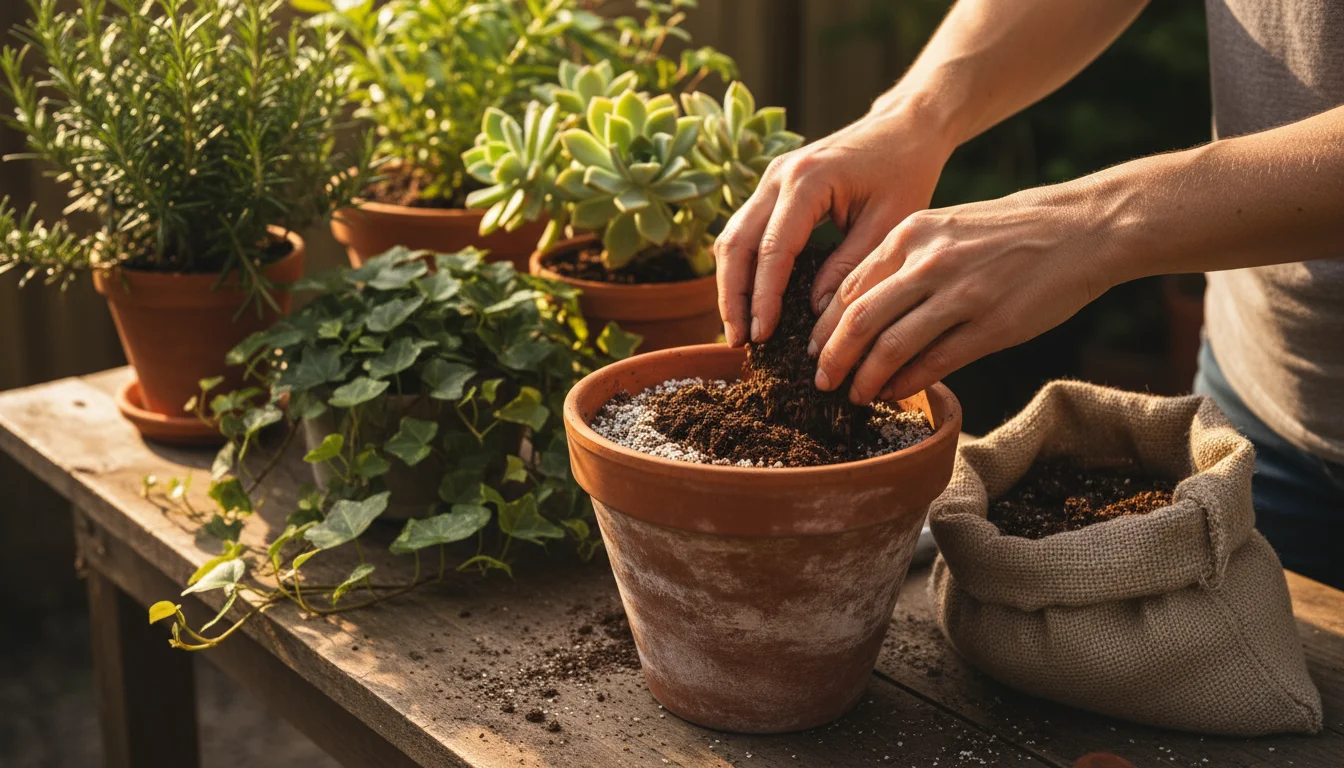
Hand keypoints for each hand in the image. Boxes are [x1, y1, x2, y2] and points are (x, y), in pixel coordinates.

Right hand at [713, 106, 953, 346]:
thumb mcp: (889, 224)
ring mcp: (769, 179)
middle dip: (733, 297)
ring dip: (731, 285)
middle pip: (735, 243)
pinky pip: (744, 231)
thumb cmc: (905, 172)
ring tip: (739, 329)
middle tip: (737, 341)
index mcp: (807, 180)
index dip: (763, 298)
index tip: (761, 336)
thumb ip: (850, 267)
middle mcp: (777, 175)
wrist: (904, 128)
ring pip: (731, 238)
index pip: (772, 249)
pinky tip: (749, 300)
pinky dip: (742, 268)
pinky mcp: (771, 188)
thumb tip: (816, 313)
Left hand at [808, 183, 1120, 404]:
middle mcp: (929, 262)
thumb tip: (861, 307)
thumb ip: (904, 260)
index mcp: (911, 233)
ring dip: (865, 379)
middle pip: (858, 321)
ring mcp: (961, 296)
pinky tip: (895, 394)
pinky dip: (907, 384)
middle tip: (820, 382)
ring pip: (890, 347)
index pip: (848, 288)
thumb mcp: (947, 226)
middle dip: (832, 359)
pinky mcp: (992, 327)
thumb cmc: (1011, 230)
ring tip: (854, 395)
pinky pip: (934, 363)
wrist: (1083, 228)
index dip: (825, 327)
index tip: (814, 349)